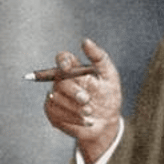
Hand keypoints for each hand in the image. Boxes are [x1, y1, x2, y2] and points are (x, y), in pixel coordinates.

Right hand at [44, 38, 122, 163]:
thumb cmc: (109, 97)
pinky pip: (56, 113)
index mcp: (75, 69)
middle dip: (74, 91)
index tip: (67, 67)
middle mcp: (63, 81)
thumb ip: (99, 57)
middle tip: (86, 99)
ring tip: (90, 112)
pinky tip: (87, 121)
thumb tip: (85, 41)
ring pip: (56, 98)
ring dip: (75, 107)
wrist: (107, 123)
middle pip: (59, 80)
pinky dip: (73, 118)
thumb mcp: (110, 76)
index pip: (63, 58)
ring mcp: (56, 96)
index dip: (63, 61)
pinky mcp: (53, 113)